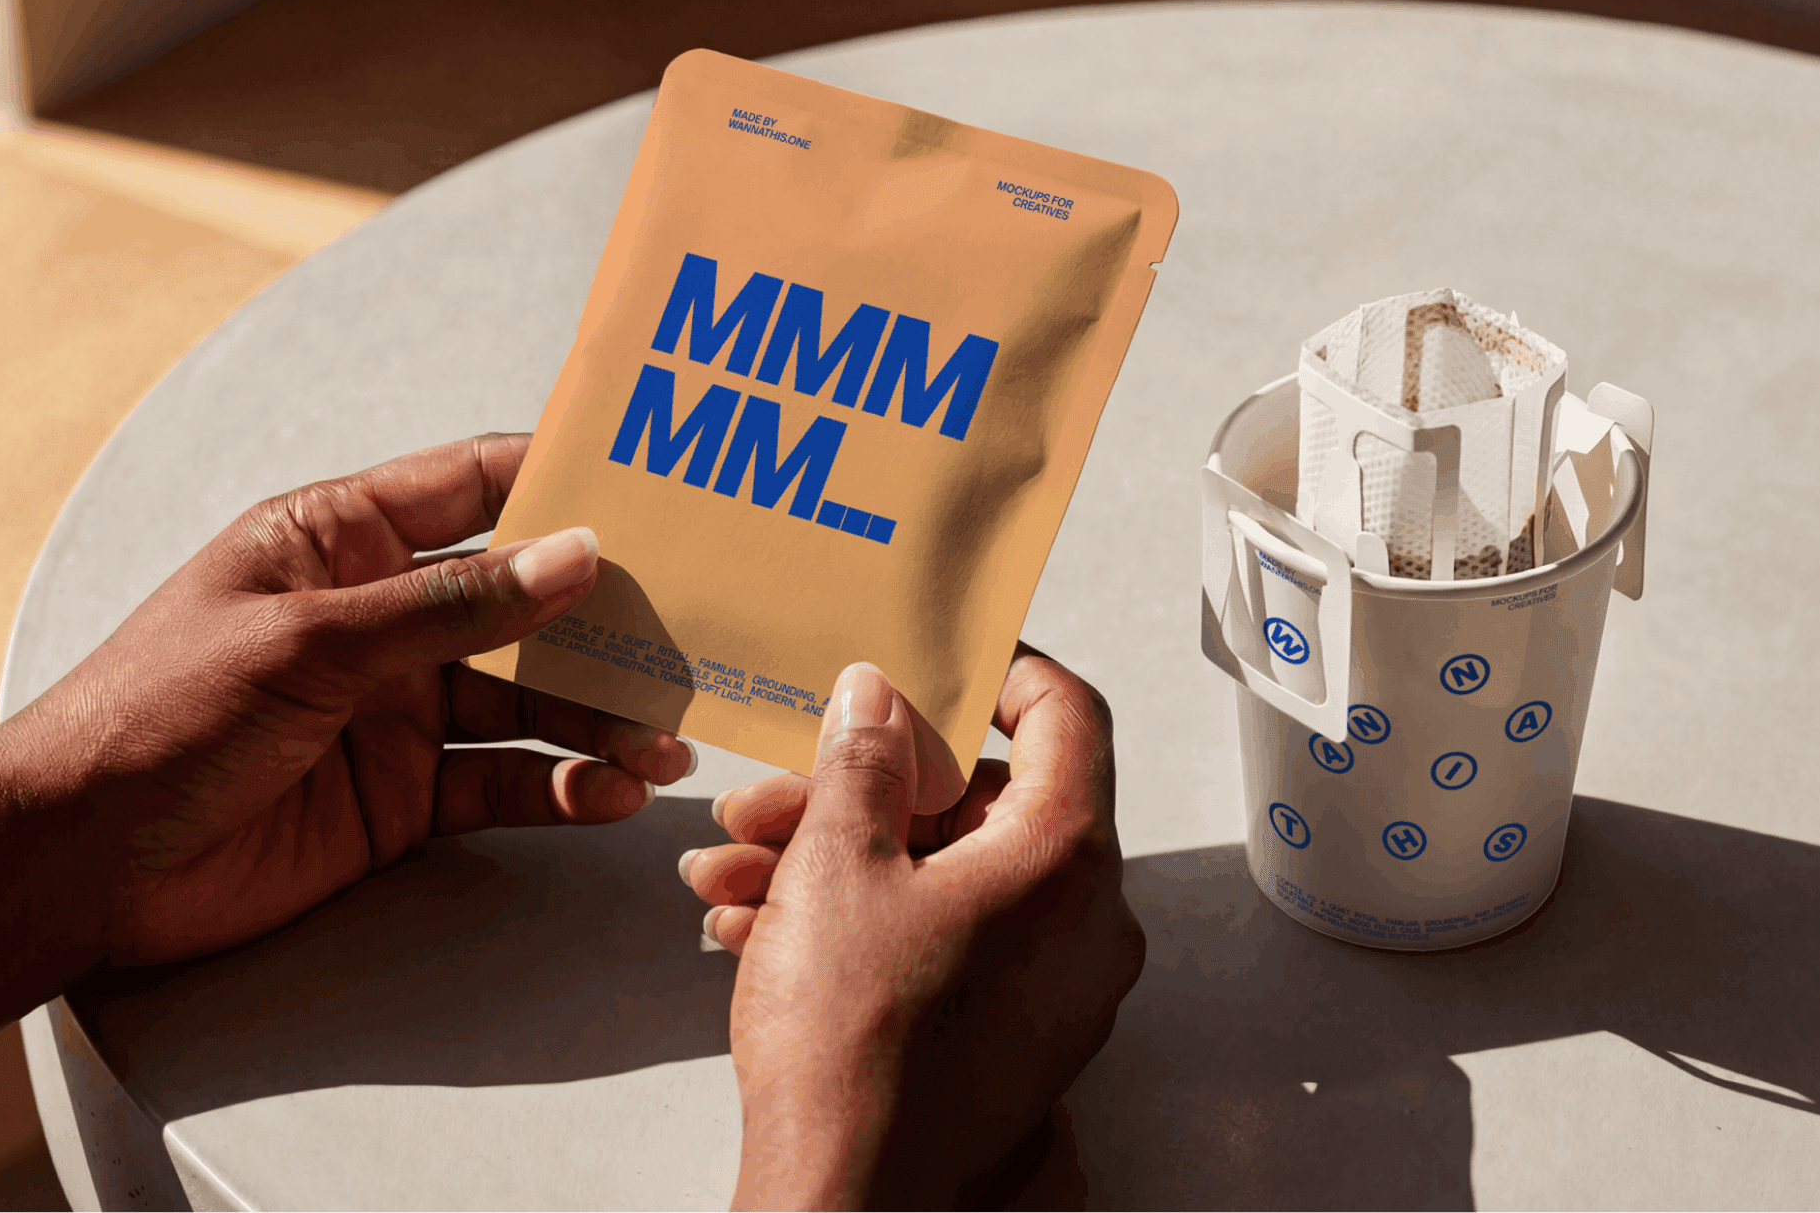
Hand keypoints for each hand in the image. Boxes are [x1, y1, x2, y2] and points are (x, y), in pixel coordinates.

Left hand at [0, 432, 689, 1134]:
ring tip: (665, 741)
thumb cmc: (162, 711)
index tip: (658, 486)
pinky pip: (504, 779)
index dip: (563, 482)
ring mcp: (398, 708)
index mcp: (342, 539)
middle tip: (691, 636)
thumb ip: (451, 605)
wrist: (79, 862)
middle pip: (523, 603)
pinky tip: (614, 794)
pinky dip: (563, 787)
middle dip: (605, 621)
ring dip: (599, 717)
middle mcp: (383, 616)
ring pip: (527, 699)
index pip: (474, 487)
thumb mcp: (311, 639)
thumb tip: (578, 555)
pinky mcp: (405, 796)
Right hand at [678, 650, 1144, 1210]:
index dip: (1004, 671)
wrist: (843, 1202)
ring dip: (839, 860)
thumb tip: (880, 699)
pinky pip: (947, 941)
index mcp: (1065, 861)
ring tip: (735, 869)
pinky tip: (760, 925)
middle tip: (779, 792)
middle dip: (864, 790)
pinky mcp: (1016, 1035)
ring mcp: (1055, 987)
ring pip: (947, 878)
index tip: (944, 660)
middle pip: (984, 805)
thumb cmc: (854, 1051)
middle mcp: (1084, 923)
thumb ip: (864, 761)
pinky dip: (865, 922)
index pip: (1067, 716)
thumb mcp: (837, 865)